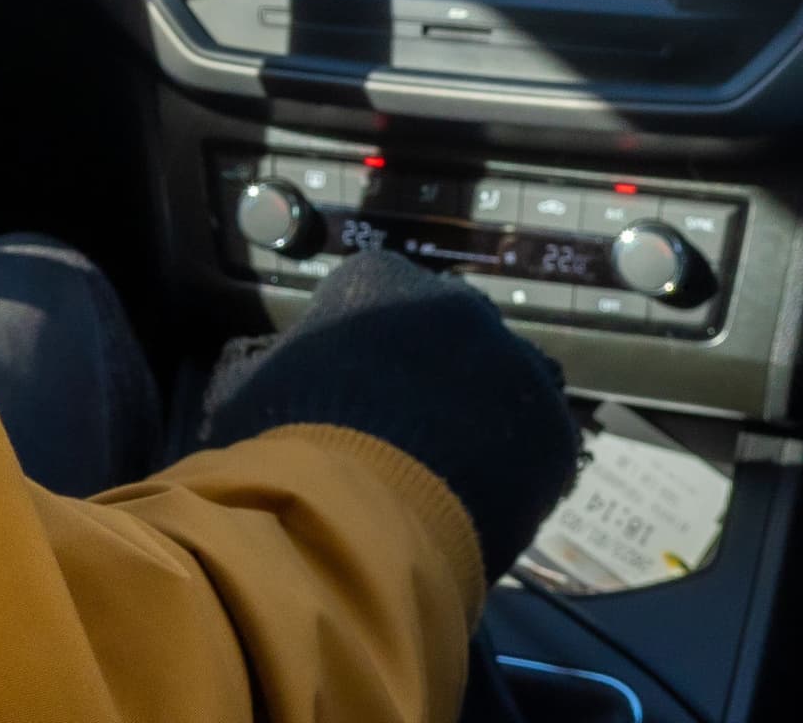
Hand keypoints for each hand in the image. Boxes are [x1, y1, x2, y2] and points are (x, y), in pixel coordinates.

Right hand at [198, 250, 581, 574]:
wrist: (358, 522)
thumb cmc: (288, 447)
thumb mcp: (249, 390)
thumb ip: (271, 367)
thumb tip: (268, 370)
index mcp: (375, 279)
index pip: (375, 297)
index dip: (363, 348)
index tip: (352, 390)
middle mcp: (454, 303)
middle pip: (446, 333)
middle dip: (431, 373)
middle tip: (404, 433)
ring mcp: (512, 362)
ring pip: (498, 382)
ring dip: (478, 414)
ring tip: (446, 472)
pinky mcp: (552, 427)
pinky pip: (535, 441)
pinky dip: (514, 465)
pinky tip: (479, 498)